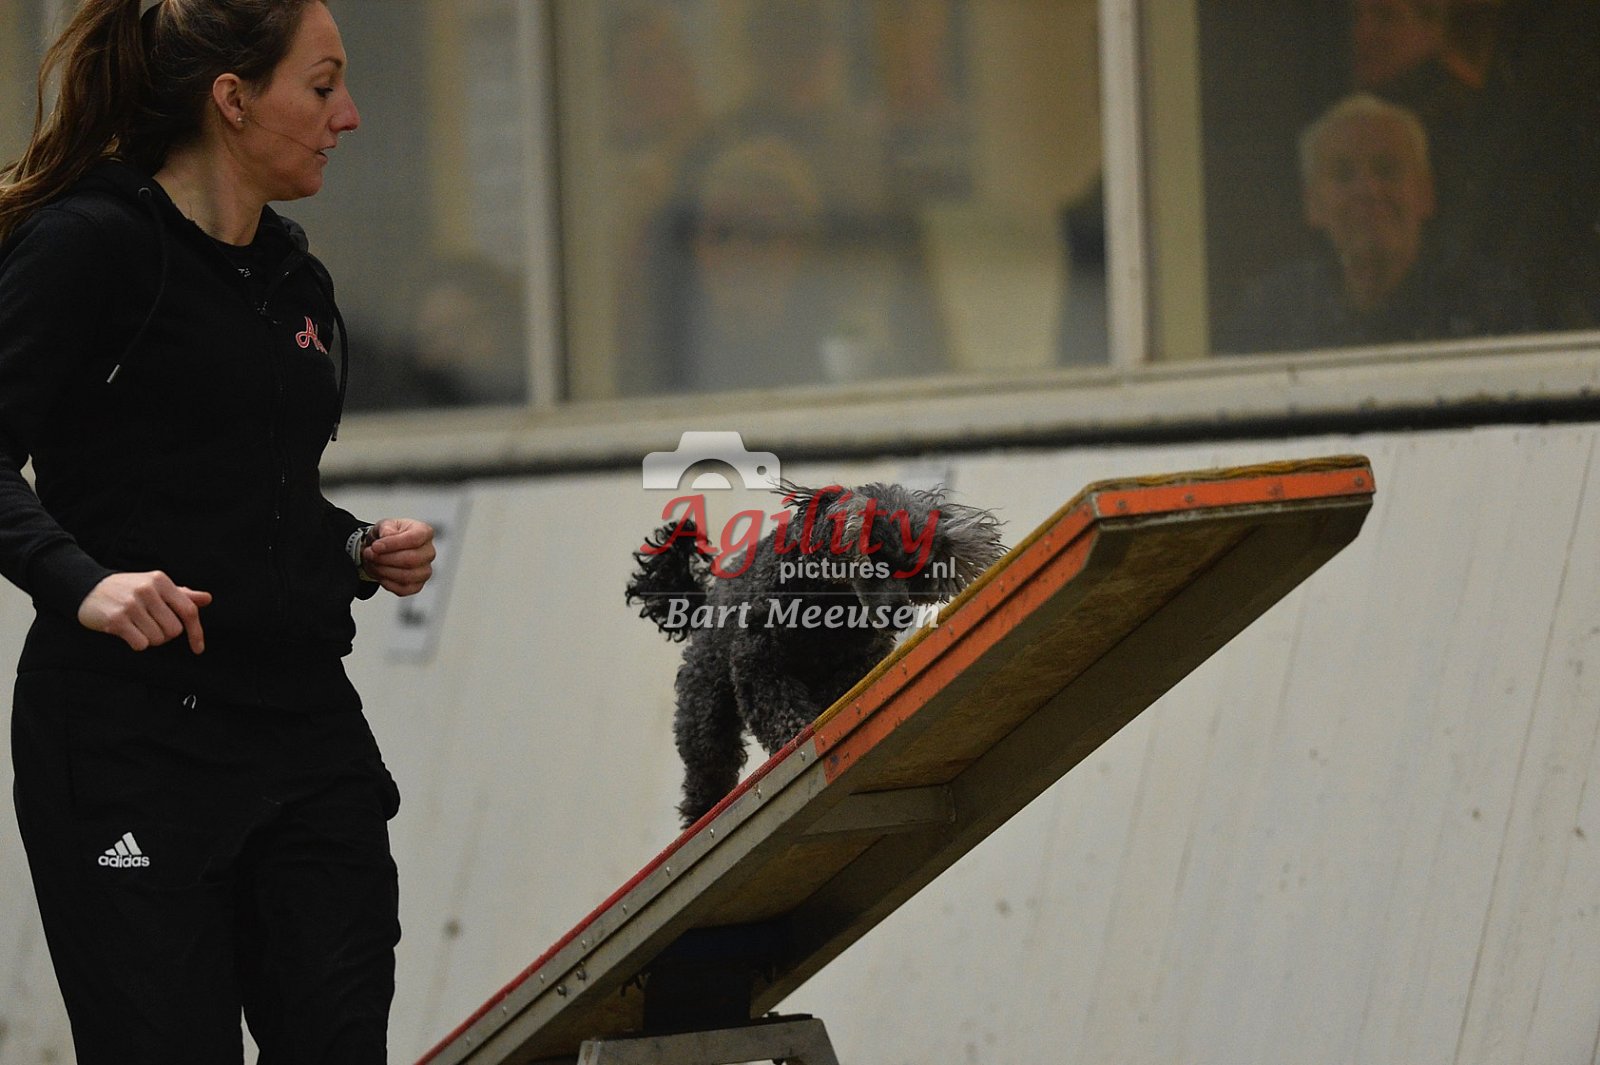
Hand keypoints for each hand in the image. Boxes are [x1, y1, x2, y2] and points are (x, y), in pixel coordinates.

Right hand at [77, 571, 211, 653]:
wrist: (86, 588)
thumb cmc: (127, 589)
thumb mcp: (154, 585)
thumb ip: (181, 594)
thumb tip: (207, 599)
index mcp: (161, 581)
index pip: (189, 611)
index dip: (196, 632)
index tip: (198, 649)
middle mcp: (147, 590)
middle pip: (174, 630)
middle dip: (165, 635)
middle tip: (150, 627)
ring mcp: (131, 604)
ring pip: (157, 639)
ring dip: (150, 639)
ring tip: (137, 627)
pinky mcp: (116, 619)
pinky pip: (140, 644)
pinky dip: (137, 643)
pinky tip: (127, 633)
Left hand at [361, 518, 435, 596]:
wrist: (385, 548)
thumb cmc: (389, 535)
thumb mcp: (385, 524)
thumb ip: (386, 527)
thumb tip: (387, 535)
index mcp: (424, 532)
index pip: (414, 539)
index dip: (393, 544)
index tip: (376, 546)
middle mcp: (428, 552)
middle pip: (411, 560)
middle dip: (385, 559)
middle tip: (369, 554)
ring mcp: (425, 571)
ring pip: (407, 576)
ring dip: (384, 571)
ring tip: (372, 563)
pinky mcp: (417, 585)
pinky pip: (403, 589)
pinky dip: (387, 583)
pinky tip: (380, 574)